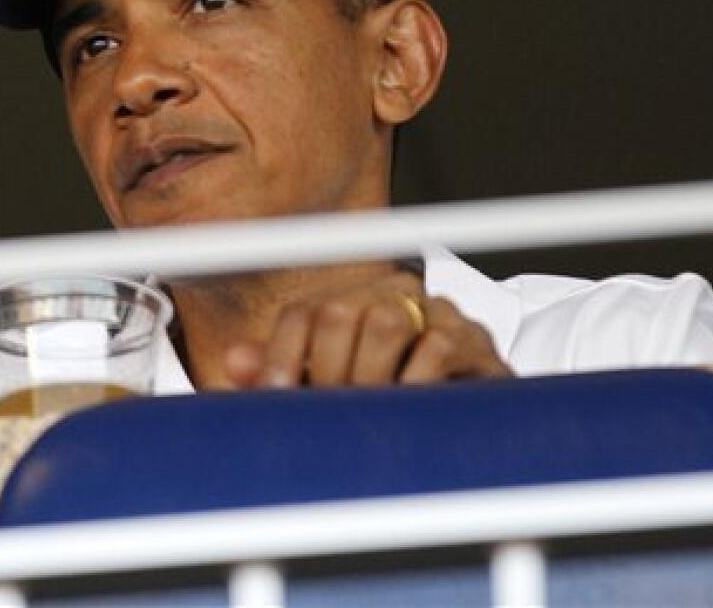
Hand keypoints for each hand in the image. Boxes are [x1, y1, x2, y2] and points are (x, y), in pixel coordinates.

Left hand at [222, 273, 512, 388]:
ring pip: (388, 322)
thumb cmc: (393, 399)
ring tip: (363, 415)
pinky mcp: (478, 342)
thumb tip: (234, 363)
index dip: (281, 353)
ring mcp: (440, 314)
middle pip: (342, 311)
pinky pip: (439, 348)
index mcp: (355, 299)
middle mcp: (397, 294)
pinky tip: (403, 411)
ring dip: (366, 377)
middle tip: (326, 415)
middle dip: (325, 370)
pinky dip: (412, 384)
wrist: (475, 418)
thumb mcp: (333, 385)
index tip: (274, 397)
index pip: (304, 311)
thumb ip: (286, 371)